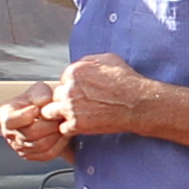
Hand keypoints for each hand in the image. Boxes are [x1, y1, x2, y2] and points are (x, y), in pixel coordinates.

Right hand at [0, 82, 75, 159]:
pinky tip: (64, 133)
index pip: (11, 121)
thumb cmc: (38, 99)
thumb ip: (40, 94)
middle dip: (49, 124)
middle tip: (60, 116)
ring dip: (56, 134)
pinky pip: (48, 154)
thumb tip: (44, 102)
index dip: (26, 115)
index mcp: (5, 115)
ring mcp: (19, 147)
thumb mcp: (37, 91)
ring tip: (63, 123)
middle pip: (30, 134)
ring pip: (41, 145)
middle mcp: (8, 134)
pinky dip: (59, 144)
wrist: (43, 113)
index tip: (37, 109)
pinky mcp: (31, 155)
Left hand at [41, 54, 158, 141]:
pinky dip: (70, 129)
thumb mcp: (108, 59)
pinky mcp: (76, 125)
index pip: (62, 80)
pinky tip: (80, 127)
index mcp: (74, 71)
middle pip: (56, 95)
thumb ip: (88, 61)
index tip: (82, 94)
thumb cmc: (126, 81)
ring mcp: (70, 107)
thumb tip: (80, 66)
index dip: (71, 88)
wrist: (137, 104)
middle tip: (78, 106)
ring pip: (51, 112)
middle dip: (65, 100)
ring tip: (72, 117)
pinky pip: (62, 129)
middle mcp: (69, 88)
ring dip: (60, 115)